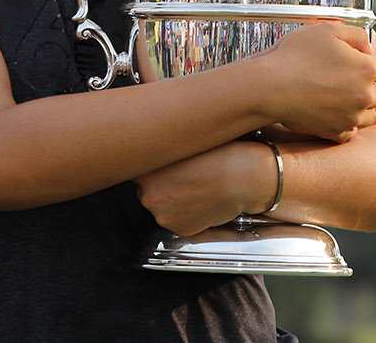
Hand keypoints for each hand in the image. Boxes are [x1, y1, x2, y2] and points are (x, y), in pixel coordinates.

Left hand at [134, 141, 275, 235]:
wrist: (245, 177)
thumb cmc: (218, 154)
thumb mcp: (180, 145)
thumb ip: (158, 153)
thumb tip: (146, 152)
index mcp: (143, 172)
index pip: (130, 171)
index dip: (142, 168)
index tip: (151, 164)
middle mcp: (147, 196)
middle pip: (144, 191)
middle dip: (159, 185)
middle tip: (182, 175)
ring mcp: (163, 216)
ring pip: (161, 207)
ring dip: (172, 200)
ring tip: (195, 186)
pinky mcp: (180, 230)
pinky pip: (176, 221)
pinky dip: (185, 213)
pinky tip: (200, 200)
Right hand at [257, 23, 375, 142]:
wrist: (270, 86)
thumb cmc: (295, 57)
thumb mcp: (327, 30)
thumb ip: (356, 34)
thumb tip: (367, 47)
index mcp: (366, 69)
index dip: (364, 61)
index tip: (350, 61)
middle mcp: (365, 95)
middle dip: (364, 85)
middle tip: (340, 79)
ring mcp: (351, 116)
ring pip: (367, 114)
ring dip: (357, 106)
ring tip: (334, 96)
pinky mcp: (336, 132)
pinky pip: (350, 132)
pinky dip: (344, 125)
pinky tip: (331, 113)